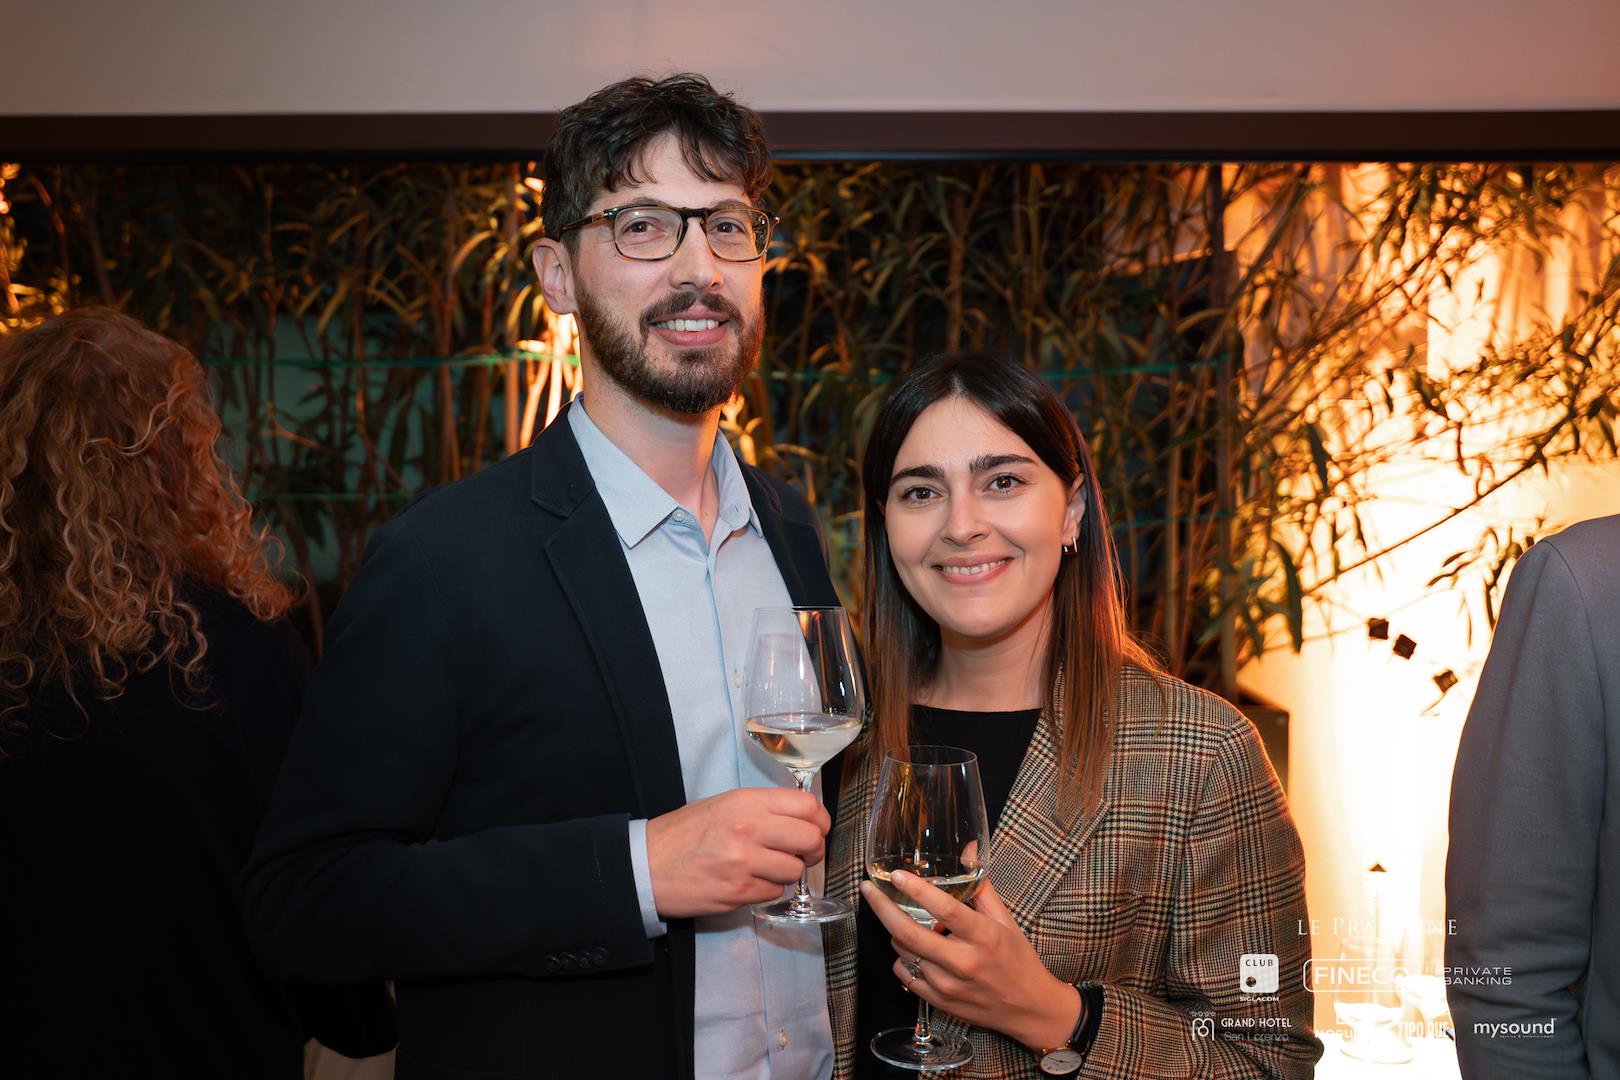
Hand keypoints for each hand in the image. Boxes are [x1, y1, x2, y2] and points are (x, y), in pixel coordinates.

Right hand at [647, 786, 829, 917]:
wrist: (644, 866)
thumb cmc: (682, 833)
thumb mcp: (722, 805)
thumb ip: (761, 809)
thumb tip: (800, 819)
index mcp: (746, 802)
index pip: (807, 807)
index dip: (820, 820)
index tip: (816, 829)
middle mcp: (748, 829)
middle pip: (810, 840)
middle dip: (813, 851)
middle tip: (803, 854)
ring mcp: (744, 864)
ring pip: (794, 871)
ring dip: (787, 872)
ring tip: (766, 867)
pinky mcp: (737, 893)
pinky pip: (773, 892)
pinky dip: (767, 889)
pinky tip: (748, 881)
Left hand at [860, 872, 1081, 1050]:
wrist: (1029, 1009)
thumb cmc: (1017, 959)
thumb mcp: (1006, 920)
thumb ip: (981, 885)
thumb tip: (968, 848)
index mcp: (983, 936)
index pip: (944, 909)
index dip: (916, 890)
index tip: (895, 874)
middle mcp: (963, 962)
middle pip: (909, 933)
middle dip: (882, 907)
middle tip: (867, 888)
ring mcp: (948, 985)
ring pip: (904, 953)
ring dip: (896, 932)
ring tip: (901, 919)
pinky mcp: (939, 1002)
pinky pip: (905, 974)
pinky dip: (902, 958)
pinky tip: (913, 949)